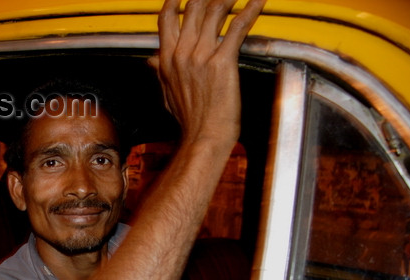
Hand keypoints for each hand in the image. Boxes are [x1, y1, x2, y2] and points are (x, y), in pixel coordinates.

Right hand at [149, 0, 265, 149]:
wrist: (203, 137)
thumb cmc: (190, 121)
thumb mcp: (168, 94)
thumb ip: (161, 72)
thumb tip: (152, 61)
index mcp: (168, 60)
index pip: (167, 20)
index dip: (175, 1)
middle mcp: (183, 54)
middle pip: (192, 9)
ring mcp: (202, 56)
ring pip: (214, 12)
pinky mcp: (223, 62)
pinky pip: (238, 28)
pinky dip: (250, 10)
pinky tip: (257, 1)